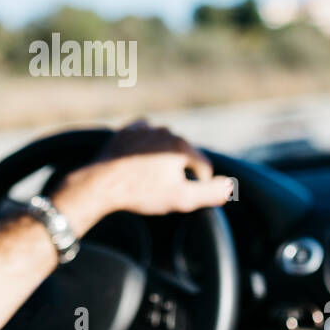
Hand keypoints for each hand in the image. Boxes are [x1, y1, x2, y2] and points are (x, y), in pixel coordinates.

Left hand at [51, 121, 234, 232]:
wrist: (100, 185)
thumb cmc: (140, 193)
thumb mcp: (181, 199)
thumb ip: (210, 192)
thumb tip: (229, 186)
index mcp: (181, 146)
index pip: (203, 167)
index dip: (199, 185)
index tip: (185, 196)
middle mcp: (165, 132)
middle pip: (184, 155)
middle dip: (180, 171)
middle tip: (164, 190)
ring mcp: (144, 129)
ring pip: (163, 145)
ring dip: (162, 158)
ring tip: (150, 178)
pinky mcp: (126, 131)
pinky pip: (143, 136)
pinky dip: (145, 146)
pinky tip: (139, 160)